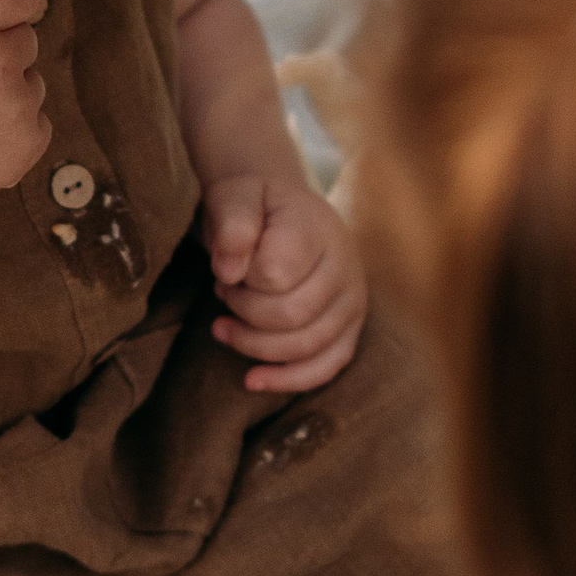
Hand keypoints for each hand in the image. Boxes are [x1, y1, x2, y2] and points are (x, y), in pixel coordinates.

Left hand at [202, 173, 365, 391]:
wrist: (281, 207)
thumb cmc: (254, 204)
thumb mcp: (235, 194)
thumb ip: (232, 223)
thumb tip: (229, 272)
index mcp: (317, 230)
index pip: (275, 275)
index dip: (240, 280)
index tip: (224, 268)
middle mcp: (345, 267)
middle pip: (291, 316)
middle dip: (244, 313)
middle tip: (222, 293)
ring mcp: (352, 300)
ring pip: (306, 346)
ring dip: (254, 346)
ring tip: (223, 328)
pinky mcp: (349, 327)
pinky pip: (327, 366)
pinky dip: (289, 380)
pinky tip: (252, 380)